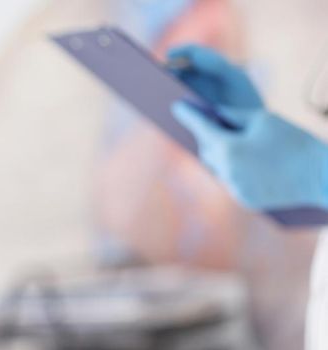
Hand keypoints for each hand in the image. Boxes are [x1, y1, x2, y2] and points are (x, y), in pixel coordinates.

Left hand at [166, 45, 327, 209]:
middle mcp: (227, 172)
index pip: (200, 127)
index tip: (176, 106)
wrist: (322, 176)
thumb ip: (232, 115)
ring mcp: (236, 189)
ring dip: (218, 154)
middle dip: (206, 136)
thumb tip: (213, 113)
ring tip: (222, 140)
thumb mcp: (262, 119)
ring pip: (217, 168)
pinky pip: (231, 181)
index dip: (188, 115)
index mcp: (228, 149)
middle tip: (203, 122)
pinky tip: (238, 160)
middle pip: (206, 150)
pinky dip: (232, 170)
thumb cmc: (295, 141)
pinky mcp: (246, 200)